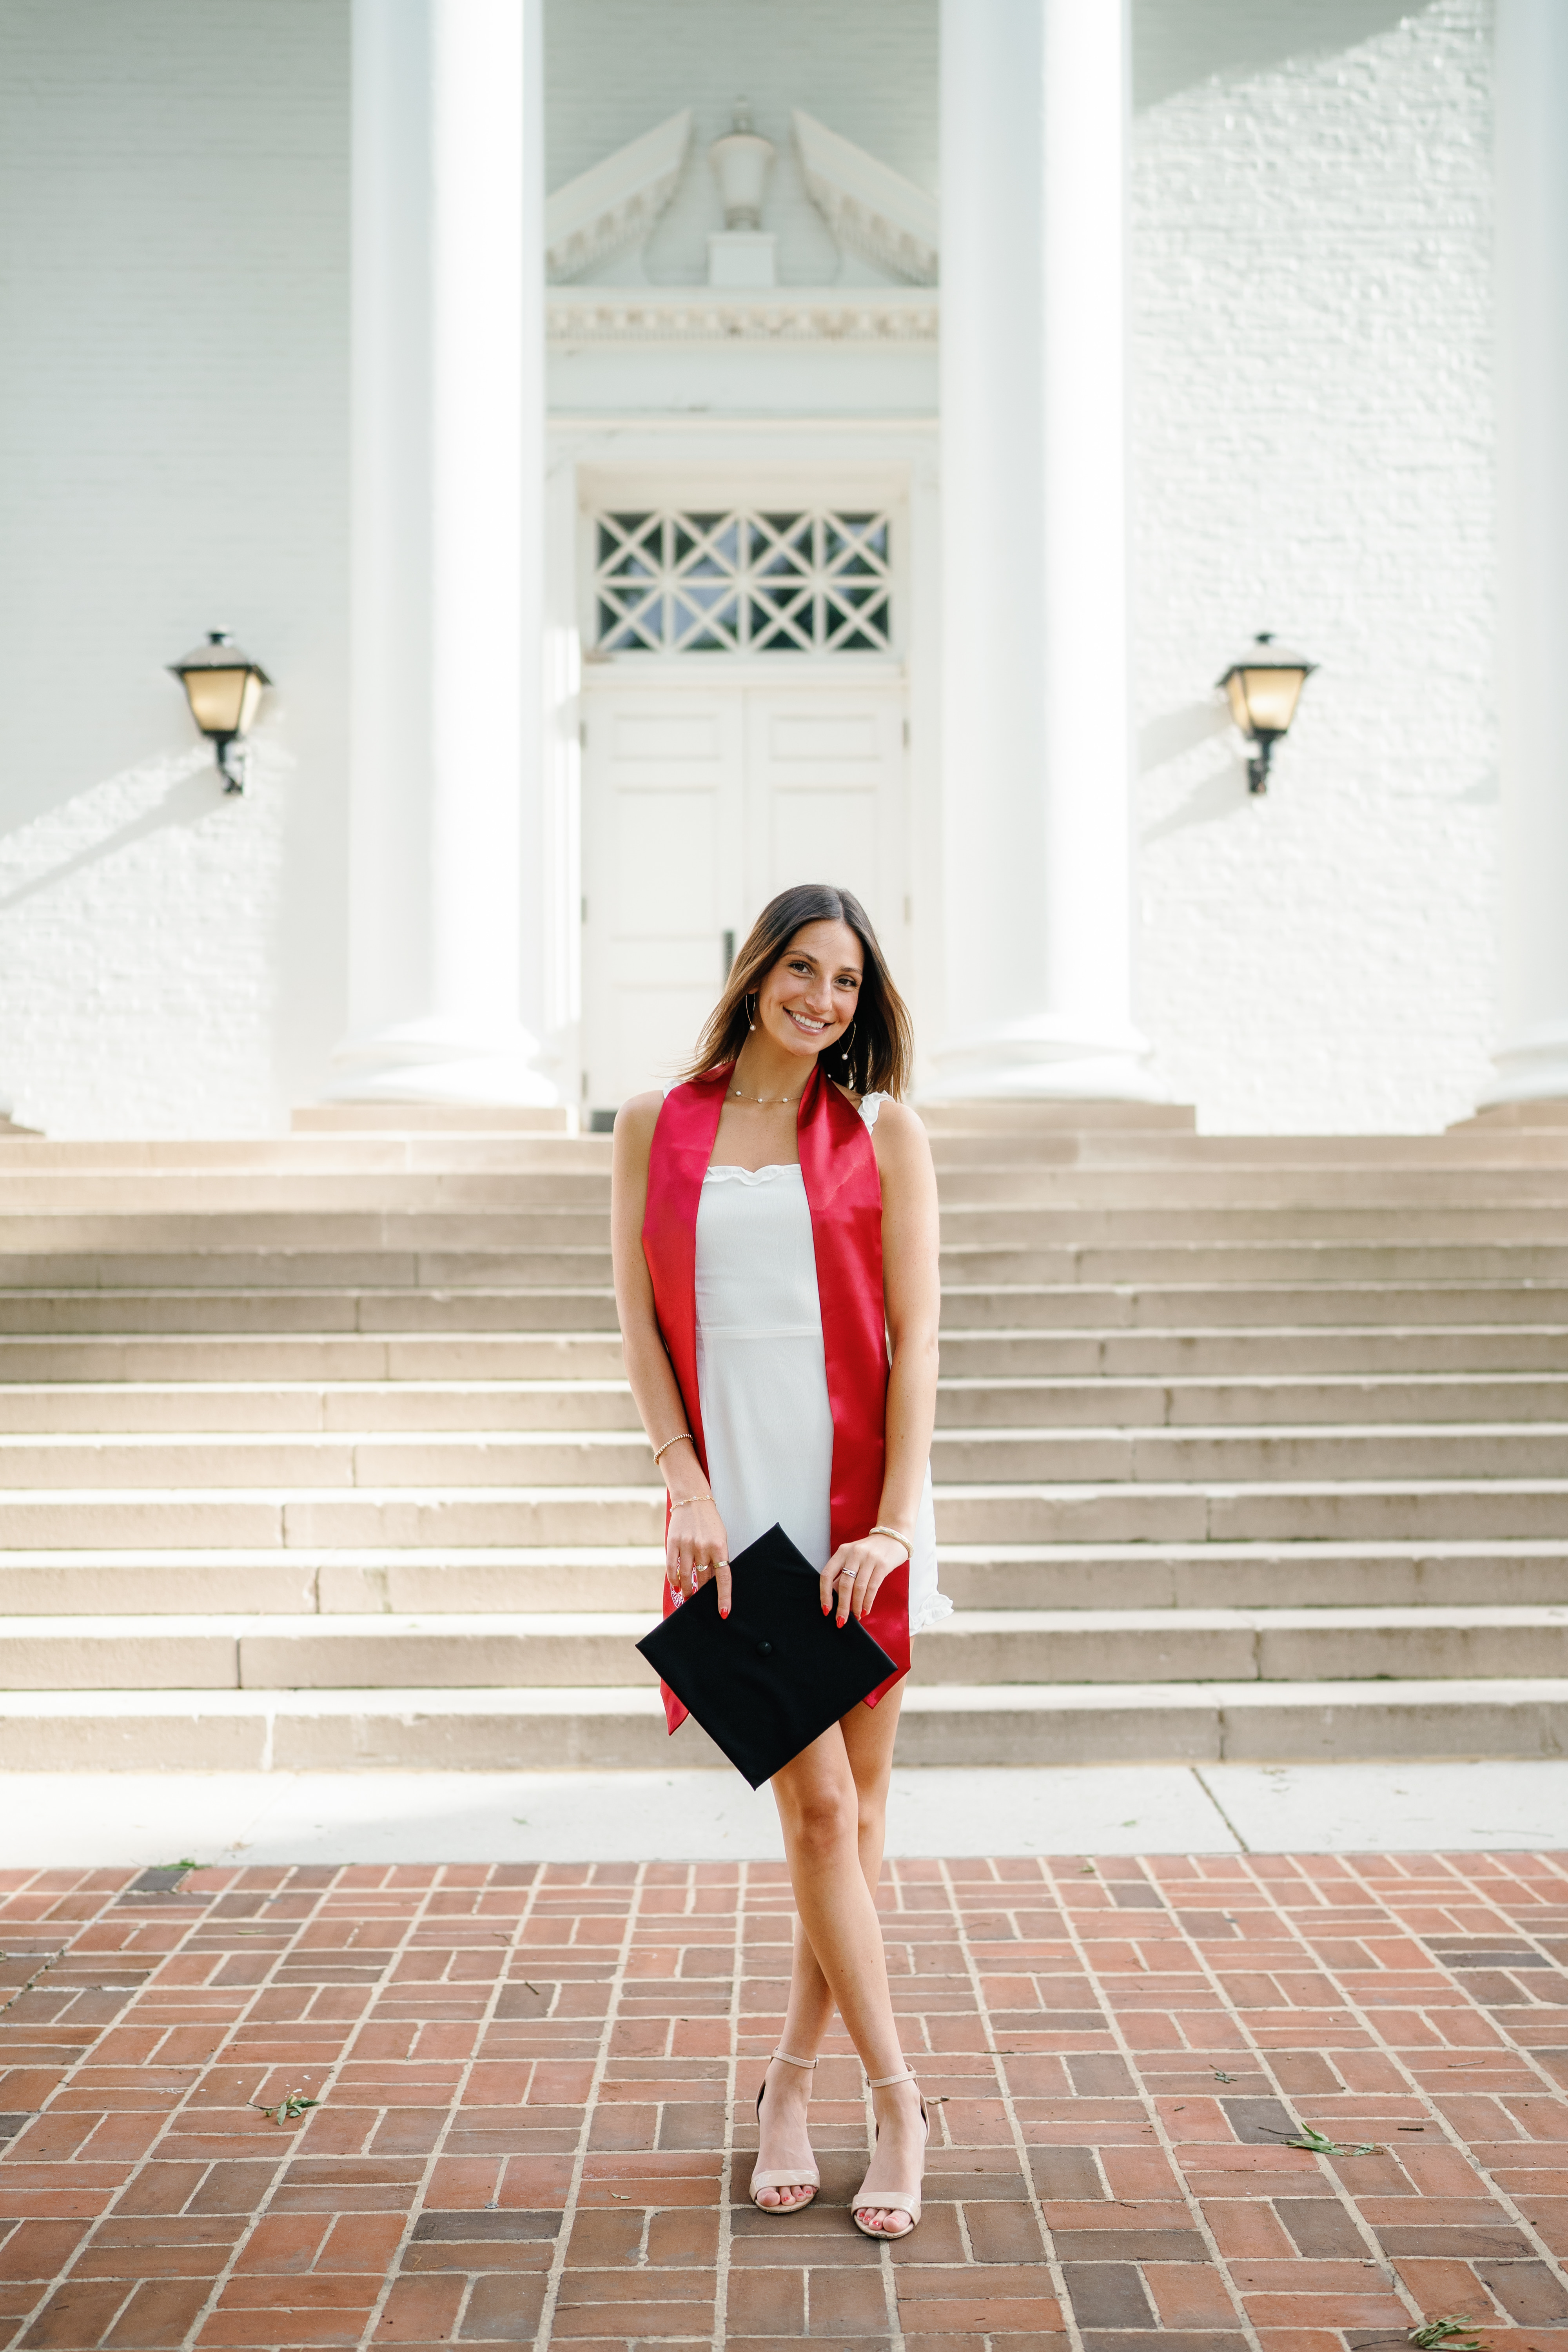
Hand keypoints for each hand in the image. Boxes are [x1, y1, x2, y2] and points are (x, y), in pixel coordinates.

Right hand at [667, 1494, 732, 1618]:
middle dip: (702, 1593)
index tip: (723, 1613)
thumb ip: (717, 1559)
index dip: (723, 1597)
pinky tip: (677, 1585)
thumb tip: (713, 1583)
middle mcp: (703, 1547)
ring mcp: (686, 1545)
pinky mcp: (672, 1543)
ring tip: (688, 1595)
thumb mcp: (720, 1538)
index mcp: (719, 1546)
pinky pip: (671, 1568)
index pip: (723, 1578)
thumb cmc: (709, 1522)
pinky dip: (674, 1580)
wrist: (692, 1499)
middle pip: (703, 1579)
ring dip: (687, 1589)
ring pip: (686, 1577)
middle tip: (700, 1601)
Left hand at [820, 1532, 906, 1627]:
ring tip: (856, 1616)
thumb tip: (834, 1599)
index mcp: (842, 1551)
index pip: (827, 1575)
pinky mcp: (882, 1564)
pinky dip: (867, 1602)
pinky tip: (865, 1610)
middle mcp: (854, 1553)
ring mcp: (869, 1558)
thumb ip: (843, 1575)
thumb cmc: (869, 1551)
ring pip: (859, 1588)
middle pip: (844, 1585)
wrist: (893, 1537)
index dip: (824, 1594)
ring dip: (856, 1606)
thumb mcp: (852, 1558)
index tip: (826, 1610)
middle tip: (841, 1621)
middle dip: (842, 1606)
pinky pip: (872, 1588)